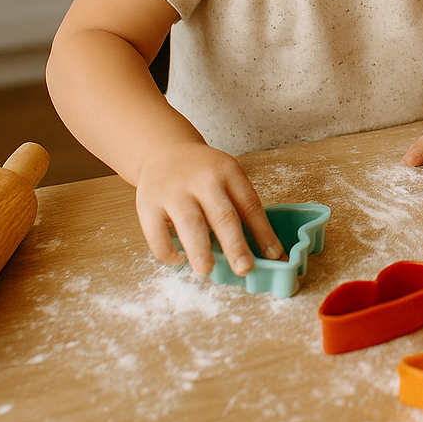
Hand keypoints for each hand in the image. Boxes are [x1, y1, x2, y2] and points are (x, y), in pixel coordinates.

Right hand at [132, 140, 283, 274]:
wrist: (164, 151)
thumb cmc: (203, 172)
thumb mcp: (227, 176)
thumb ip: (240, 206)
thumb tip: (263, 250)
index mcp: (228, 172)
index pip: (250, 205)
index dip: (263, 232)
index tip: (274, 255)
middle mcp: (202, 179)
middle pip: (222, 215)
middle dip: (235, 244)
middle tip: (245, 268)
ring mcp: (174, 191)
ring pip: (190, 224)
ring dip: (199, 250)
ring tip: (207, 270)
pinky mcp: (148, 203)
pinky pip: (157, 233)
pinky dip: (168, 251)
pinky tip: (179, 260)